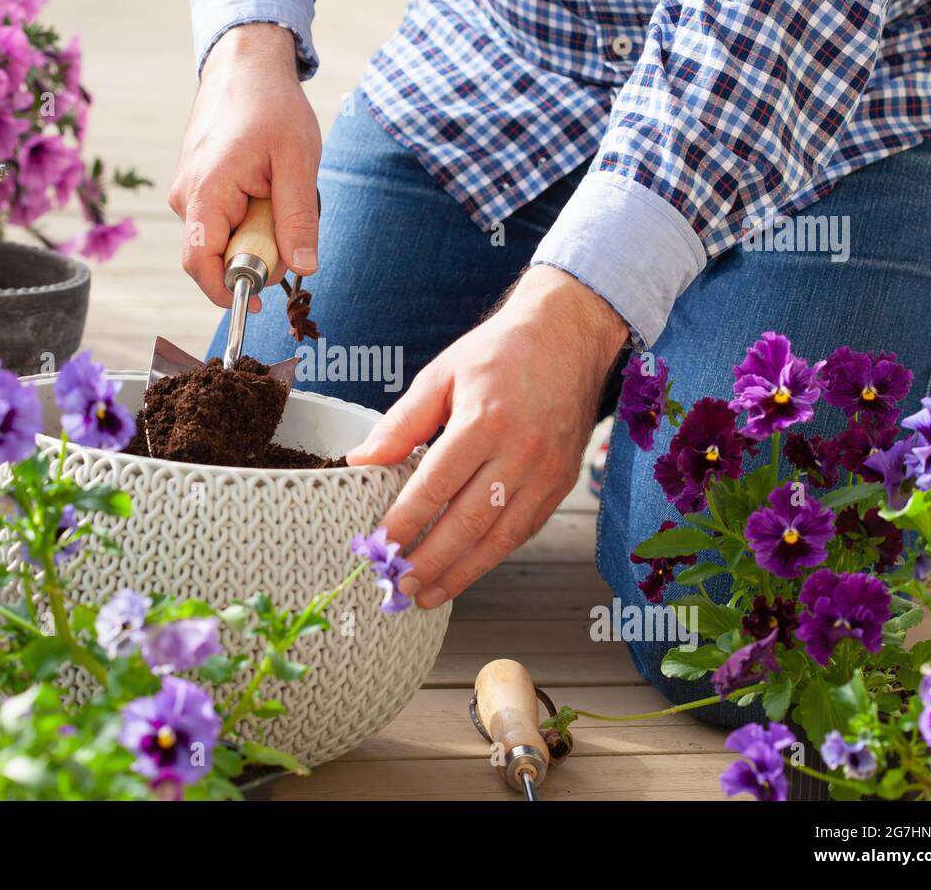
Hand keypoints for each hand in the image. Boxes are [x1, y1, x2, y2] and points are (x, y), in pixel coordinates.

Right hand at [168, 23, 321, 311]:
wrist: (245, 63)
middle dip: (257, 253)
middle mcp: (185, 196)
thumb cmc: (272, 105)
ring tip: (277, 189)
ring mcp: (187, 191)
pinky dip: (250, 214)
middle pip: (217, 256)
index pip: (200, 264)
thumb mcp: (298, 162)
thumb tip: (303, 268)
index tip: (257, 302)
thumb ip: (299, 219)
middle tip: (289, 218)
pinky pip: (223, 220)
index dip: (226, 292)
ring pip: (224, 238)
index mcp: (206, 192)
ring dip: (257, 230)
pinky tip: (265, 184)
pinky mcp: (196, 187)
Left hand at [346, 266, 629, 608]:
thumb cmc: (500, 351)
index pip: (435, 486)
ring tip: (429, 595)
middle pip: (468, 523)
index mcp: (485, 422)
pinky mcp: (561, 483)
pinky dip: (493, 556)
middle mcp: (521, 453)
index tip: (379, 546)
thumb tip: (361, 460)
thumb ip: (402, 423)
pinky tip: (466, 570)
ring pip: (500, 538)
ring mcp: (547, 473)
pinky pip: (524, 530)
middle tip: (400, 587)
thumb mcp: (441, 374)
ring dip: (462, 572)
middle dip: (431, 562)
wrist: (570, 335)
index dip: (404, 522)